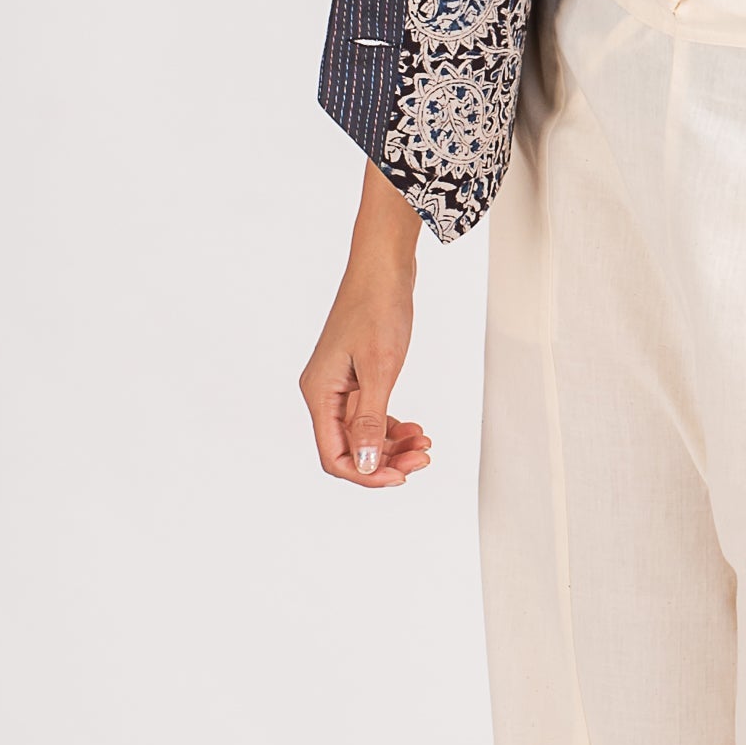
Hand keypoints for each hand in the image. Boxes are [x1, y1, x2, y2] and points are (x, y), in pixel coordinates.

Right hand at [299, 167, 431, 488]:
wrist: (384, 268)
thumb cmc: (379, 309)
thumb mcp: (380, 368)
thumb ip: (369, 420)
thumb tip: (364, 466)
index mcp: (320, 394)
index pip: (333, 456)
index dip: (366, 475)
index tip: (402, 477)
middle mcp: (324, 393)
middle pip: (349, 449)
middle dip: (386, 460)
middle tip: (424, 457)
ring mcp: (340, 385)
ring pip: (362, 434)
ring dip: (393, 445)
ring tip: (425, 443)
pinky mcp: (357, 376)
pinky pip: (370, 414)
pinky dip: (392, 425)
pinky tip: (416, 428)